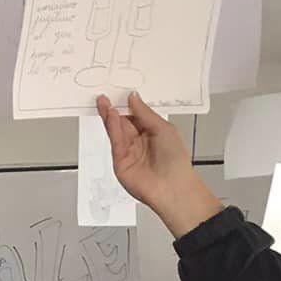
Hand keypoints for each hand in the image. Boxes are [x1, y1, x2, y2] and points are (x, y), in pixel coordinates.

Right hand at [94, 92, 222, 237]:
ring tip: (104, 102)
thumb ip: (145, 114)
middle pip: (123, 122)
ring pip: (116, 130)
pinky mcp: (120, 161)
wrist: (172, 187)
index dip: (128, 104)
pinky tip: (111, 116)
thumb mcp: (164, 129)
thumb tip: (133, 98)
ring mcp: (129, 152)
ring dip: (110, 116)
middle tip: (106, 96)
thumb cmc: (175, 160)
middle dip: (114, 108)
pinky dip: (112, 128)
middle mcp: (139, 141)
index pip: (136, 115)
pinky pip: (115, 141)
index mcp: (153, 132)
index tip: (120, 92)